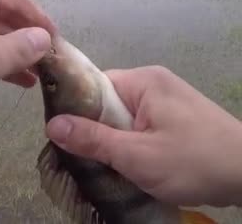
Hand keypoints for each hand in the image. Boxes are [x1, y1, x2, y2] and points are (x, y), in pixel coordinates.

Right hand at [45, 65, 241, 207]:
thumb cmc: (194, 161)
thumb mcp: (137, 155)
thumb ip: (93, 139)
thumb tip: (51, 124)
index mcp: (143, 81)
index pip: (94, 86)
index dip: (75, 110)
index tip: (64, 136)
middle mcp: (154, 83)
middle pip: (107, 102)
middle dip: (96, 130)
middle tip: (86, 157)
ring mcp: (167, 100)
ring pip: (123, 117)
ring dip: (115, 140)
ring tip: (108, 164)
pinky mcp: (176, 117)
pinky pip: (140, 125)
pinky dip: (132, 143)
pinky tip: (131, 163)